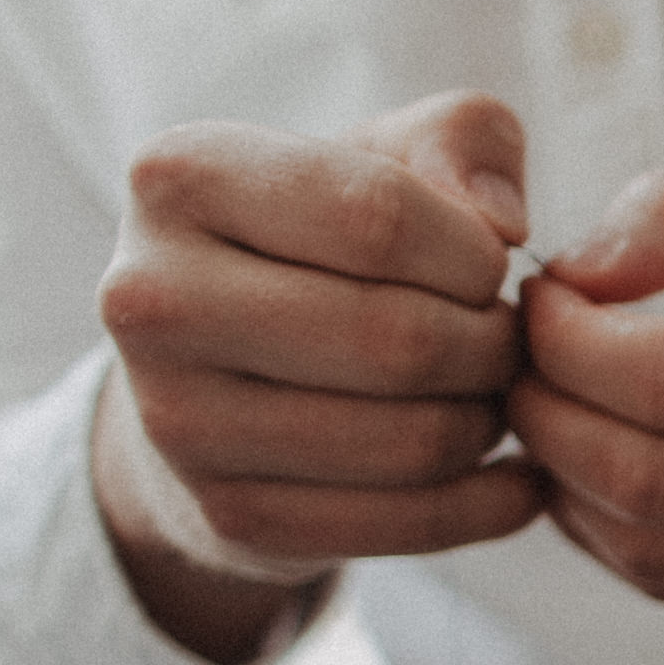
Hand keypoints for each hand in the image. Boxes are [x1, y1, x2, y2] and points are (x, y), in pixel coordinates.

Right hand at [94, 91, 544, 660]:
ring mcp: (178, 420)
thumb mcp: (386, 158)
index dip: (475, 253)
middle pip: (403, 339)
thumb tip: (501, 224)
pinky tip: (511, 475)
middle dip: (495, 346)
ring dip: (492, 422)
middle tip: (507, 343)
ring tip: (492, 396)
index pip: (380, 216)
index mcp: (180, 177)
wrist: (220, 382)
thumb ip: (463, 140)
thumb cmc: (325, 245)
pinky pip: (412, 523)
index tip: (489, 267)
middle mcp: (152, 298)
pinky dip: (491, 501)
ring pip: (416, 440)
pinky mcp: (230, 515)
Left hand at [511, 170, 663, 634]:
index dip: (565, 342)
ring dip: (564, 481)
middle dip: (545, 414)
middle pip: (646, 477)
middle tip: (520, 362)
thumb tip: (568, 278)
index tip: (540, 299)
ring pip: (648, 550)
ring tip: (555, 411)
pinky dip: (610, 534)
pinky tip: (604, 472)